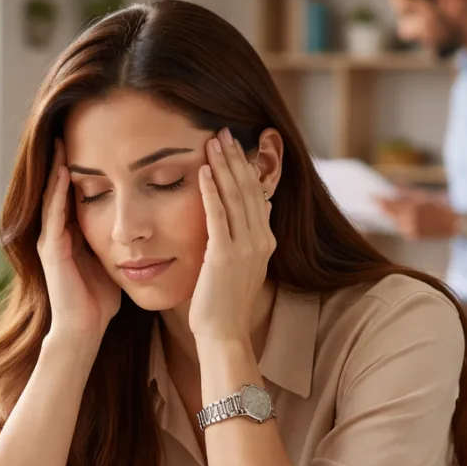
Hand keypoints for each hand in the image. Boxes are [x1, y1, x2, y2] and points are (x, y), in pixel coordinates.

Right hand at [37, 139, 121, 341]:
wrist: (84, 329)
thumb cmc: (101, 301)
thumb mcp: (113, 260)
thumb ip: (119, 240)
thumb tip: (146, 225)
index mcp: (73, 234)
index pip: (77, 192)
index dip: (84, 167)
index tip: (94, 141)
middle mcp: (57, 233)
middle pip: (60, 188)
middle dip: (65, 159)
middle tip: (69, 127)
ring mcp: (51, 239)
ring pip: (53, 195)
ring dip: (58, 168)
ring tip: (63, 140)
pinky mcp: (51, 249)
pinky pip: (54, 213)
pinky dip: (59, 192)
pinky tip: (66, 171)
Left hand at [189, 128, 275, 345]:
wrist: (224, 335)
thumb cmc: (223, 305)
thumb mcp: (238, 268)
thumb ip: (240, 242)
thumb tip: (242, 219)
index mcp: (265, 242)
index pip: (256, 195)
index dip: (245, 168)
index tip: (233, 145)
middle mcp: (260, 241)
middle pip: (248, 189)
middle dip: (234, 158)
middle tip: (222, 131)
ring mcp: (245, 248)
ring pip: (235, 196)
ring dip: (222, 166)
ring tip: (212, 141)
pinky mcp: (224, 256)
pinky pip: (217, 215)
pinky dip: (210, 190)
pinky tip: (201, 170)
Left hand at [375, 191, 459, 239]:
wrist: (457, 224)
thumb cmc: (442, 206)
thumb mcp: (426, 196)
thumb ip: (409, 193)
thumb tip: (395, 187)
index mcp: (413, 207)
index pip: (391, 203)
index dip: (380, 199)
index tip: (371, 195)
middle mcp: (410, 219)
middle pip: (390, 213)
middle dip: (382, 207)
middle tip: (374, 202)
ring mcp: (411, 229)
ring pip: (395, 221)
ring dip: (389, 215)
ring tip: (381, 209)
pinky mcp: (414, 236)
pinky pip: (402, 228)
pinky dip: (399, 223)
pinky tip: (393, 218)